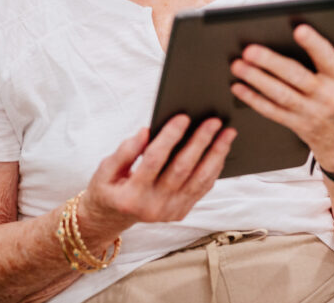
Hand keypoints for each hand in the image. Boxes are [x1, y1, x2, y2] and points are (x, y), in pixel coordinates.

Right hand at [80, 115, 236, 237]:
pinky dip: (214, 168)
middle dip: (200, 142)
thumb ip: (125, 151)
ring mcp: (169, 212)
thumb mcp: (105, 169)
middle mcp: (153, 207)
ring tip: (228, 133)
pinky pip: (202, 188)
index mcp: (131, 195)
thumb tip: (146, 131)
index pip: (154, 160)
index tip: (183, 116)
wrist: (112, 217)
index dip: (169, 137)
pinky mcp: (181, 212)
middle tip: (214, 121)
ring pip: (199, 180)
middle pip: (182, 169)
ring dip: (216, 154)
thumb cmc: (109, 187)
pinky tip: (221, 150)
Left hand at [230, 23, 333, 174]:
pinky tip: (239, 87)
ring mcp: (310, 112)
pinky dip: (254, 99)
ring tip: (238, 65)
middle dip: (271, 62)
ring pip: (280, 94)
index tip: (298, 29)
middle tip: (249, 49)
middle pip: (296, 76)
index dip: (314, 44)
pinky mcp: (296, 124)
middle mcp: (327, 96)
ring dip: (257, 79)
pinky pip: (272, 111)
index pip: (328, 58)